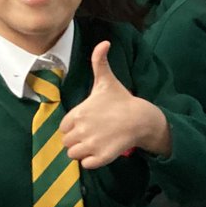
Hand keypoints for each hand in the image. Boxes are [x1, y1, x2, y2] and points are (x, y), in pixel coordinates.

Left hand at [61, 41, 170, 167]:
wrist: (142, 119)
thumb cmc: (122, 100)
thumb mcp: (107, 81)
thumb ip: (100, 61)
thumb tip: (104, 42)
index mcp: (79, 113)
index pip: (64, 127)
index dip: (73, 126)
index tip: (86, 123)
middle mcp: (82, 130)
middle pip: (67, 142)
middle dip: (76, 140)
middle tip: (92, 134)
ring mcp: (92, 144)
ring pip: (73, 155)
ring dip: (82, 152)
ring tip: (95, 144)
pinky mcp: (101, 157)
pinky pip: (86, 165)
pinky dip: (91, 161)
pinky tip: (100, 152)